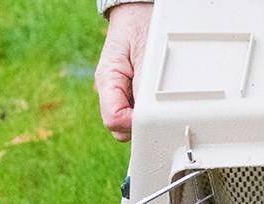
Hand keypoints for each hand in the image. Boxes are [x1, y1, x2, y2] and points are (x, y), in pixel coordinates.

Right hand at [94, 3, 152, 141]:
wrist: (138, 14)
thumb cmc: (140, 26)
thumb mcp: (144, 54)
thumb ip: (143, 87)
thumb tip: (143, 115)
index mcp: (108, 82)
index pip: (113, 120)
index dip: (132, 123)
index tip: (147, 114)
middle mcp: (111, 93)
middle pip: (121, 129)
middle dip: (138, 124)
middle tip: (154, 107)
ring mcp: (120, 96)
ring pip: (130, 126)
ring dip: (145, 118)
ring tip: (155, 97)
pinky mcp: (130, 97)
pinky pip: (138, 115)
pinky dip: (149, 111)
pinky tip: (155, 97)